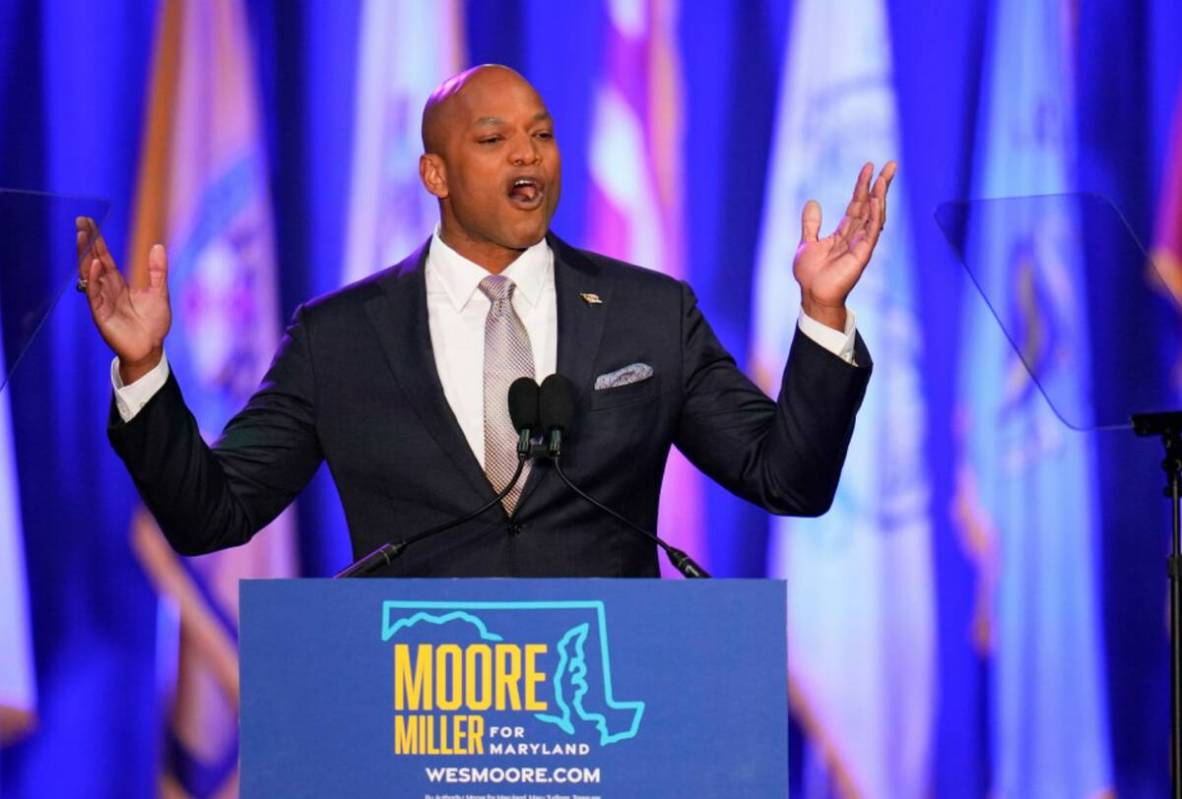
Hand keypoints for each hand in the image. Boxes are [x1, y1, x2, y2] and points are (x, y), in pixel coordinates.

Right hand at [76, 217, 170, 383]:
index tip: (91, 222)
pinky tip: (93, 265)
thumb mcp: (159, 293)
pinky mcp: (101, 314)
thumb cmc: (154, 324)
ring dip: (85, 256)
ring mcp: (102, 301)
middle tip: (81, 222)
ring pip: (90, 275)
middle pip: (94, 261)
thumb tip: (158, 246)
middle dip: (88, 243)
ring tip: (82, 237)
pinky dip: (93, 279)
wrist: (151, 349)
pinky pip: (94, 294)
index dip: (98, 241)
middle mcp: (107, 290)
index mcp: (119, 284)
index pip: (105, 258)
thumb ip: (158, 271)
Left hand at [793, 161, 895, 330]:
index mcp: (844, 232)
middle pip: (871, 205)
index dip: (863, 185)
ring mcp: (862, 244)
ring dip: (880, 196)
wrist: (812, 294)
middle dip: (880, 184)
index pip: (857, 203)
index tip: (869, 166)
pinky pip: (872, 230)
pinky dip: (875, 214)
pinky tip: (876, 199)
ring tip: (884, 177)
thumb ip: (811, 223)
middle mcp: (856, 235)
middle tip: (891, 164)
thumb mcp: (808, 242)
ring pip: (875, 215)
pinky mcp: (863, 253)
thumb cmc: (810, 274)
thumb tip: (812, 202)